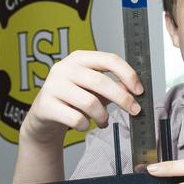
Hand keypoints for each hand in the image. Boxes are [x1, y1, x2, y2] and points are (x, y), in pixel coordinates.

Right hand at [20, 51, 141, 143]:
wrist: (43, 117)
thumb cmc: (73, 99)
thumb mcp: (95, 89)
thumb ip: (114, 85)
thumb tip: (134, 90)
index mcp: (79, 58)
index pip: (109, 59)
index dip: (128, 75)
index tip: (139, 91)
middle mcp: (64, 68)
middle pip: (101, 82)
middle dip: (122, 98)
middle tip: (134, 110)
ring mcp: (52, 86)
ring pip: (89, 102)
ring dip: (103, 116)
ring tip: (103, 121)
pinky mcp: (45, 105)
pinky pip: (76, 118)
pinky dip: (85, 125)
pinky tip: (84, 125)